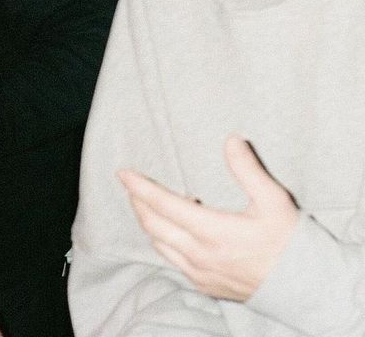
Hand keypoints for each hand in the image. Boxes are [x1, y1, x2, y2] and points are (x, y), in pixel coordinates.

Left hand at [118, 136, 298, 301]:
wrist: (303, 286)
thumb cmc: (288, 240)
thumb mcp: (273, 200)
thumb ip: (247, 169)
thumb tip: (230, 140)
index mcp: (212, 232)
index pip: (164, 205)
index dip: (140, 188)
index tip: (123, 173)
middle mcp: (200, 255)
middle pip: (154, 226)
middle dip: (138, 203)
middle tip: (132, 185)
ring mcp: (200, 274)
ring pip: (160, 245)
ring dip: (150, 222)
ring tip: (152, 203)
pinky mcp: (205, 285)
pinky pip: (172, 261)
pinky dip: (165, 240)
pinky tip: (176, 228)